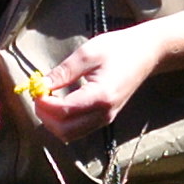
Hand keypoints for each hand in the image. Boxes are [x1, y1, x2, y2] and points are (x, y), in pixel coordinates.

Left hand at [31, 27, 169, 140]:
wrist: (146, 54)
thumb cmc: (118, 49)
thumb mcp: (87, 53)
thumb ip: (63, 72)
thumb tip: (41, 86)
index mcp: (100, 96)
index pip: (64, 112)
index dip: (44, 104)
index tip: (37, 88)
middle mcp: (104, 114)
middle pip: (65, 131)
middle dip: (46, 116)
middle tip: (39, 95)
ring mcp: (106, 119)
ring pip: (70, 135)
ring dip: (53, 122)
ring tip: (48, 99)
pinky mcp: (105, 119)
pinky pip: (78, 131)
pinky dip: (63, 123)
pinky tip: (60, 103)